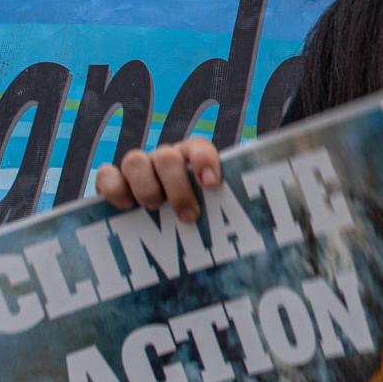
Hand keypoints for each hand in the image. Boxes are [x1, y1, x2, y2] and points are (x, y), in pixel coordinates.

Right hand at [94, 138, 221, 222]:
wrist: (162, 233)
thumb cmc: (198, 221)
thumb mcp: (219, 214)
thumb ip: (233, 210)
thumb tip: (276, 224)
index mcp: (191, 159)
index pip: (198, 148)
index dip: (204, 161)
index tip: (212, 184)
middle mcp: (164, 159)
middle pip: (166, 156)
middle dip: (177, 186)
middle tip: (189, 216)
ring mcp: (138, 168)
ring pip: (135, 161)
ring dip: (145, 186)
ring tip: (153, 209)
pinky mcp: (113, 182)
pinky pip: (105, 174)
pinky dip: (113, 187)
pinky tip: (124, 206)